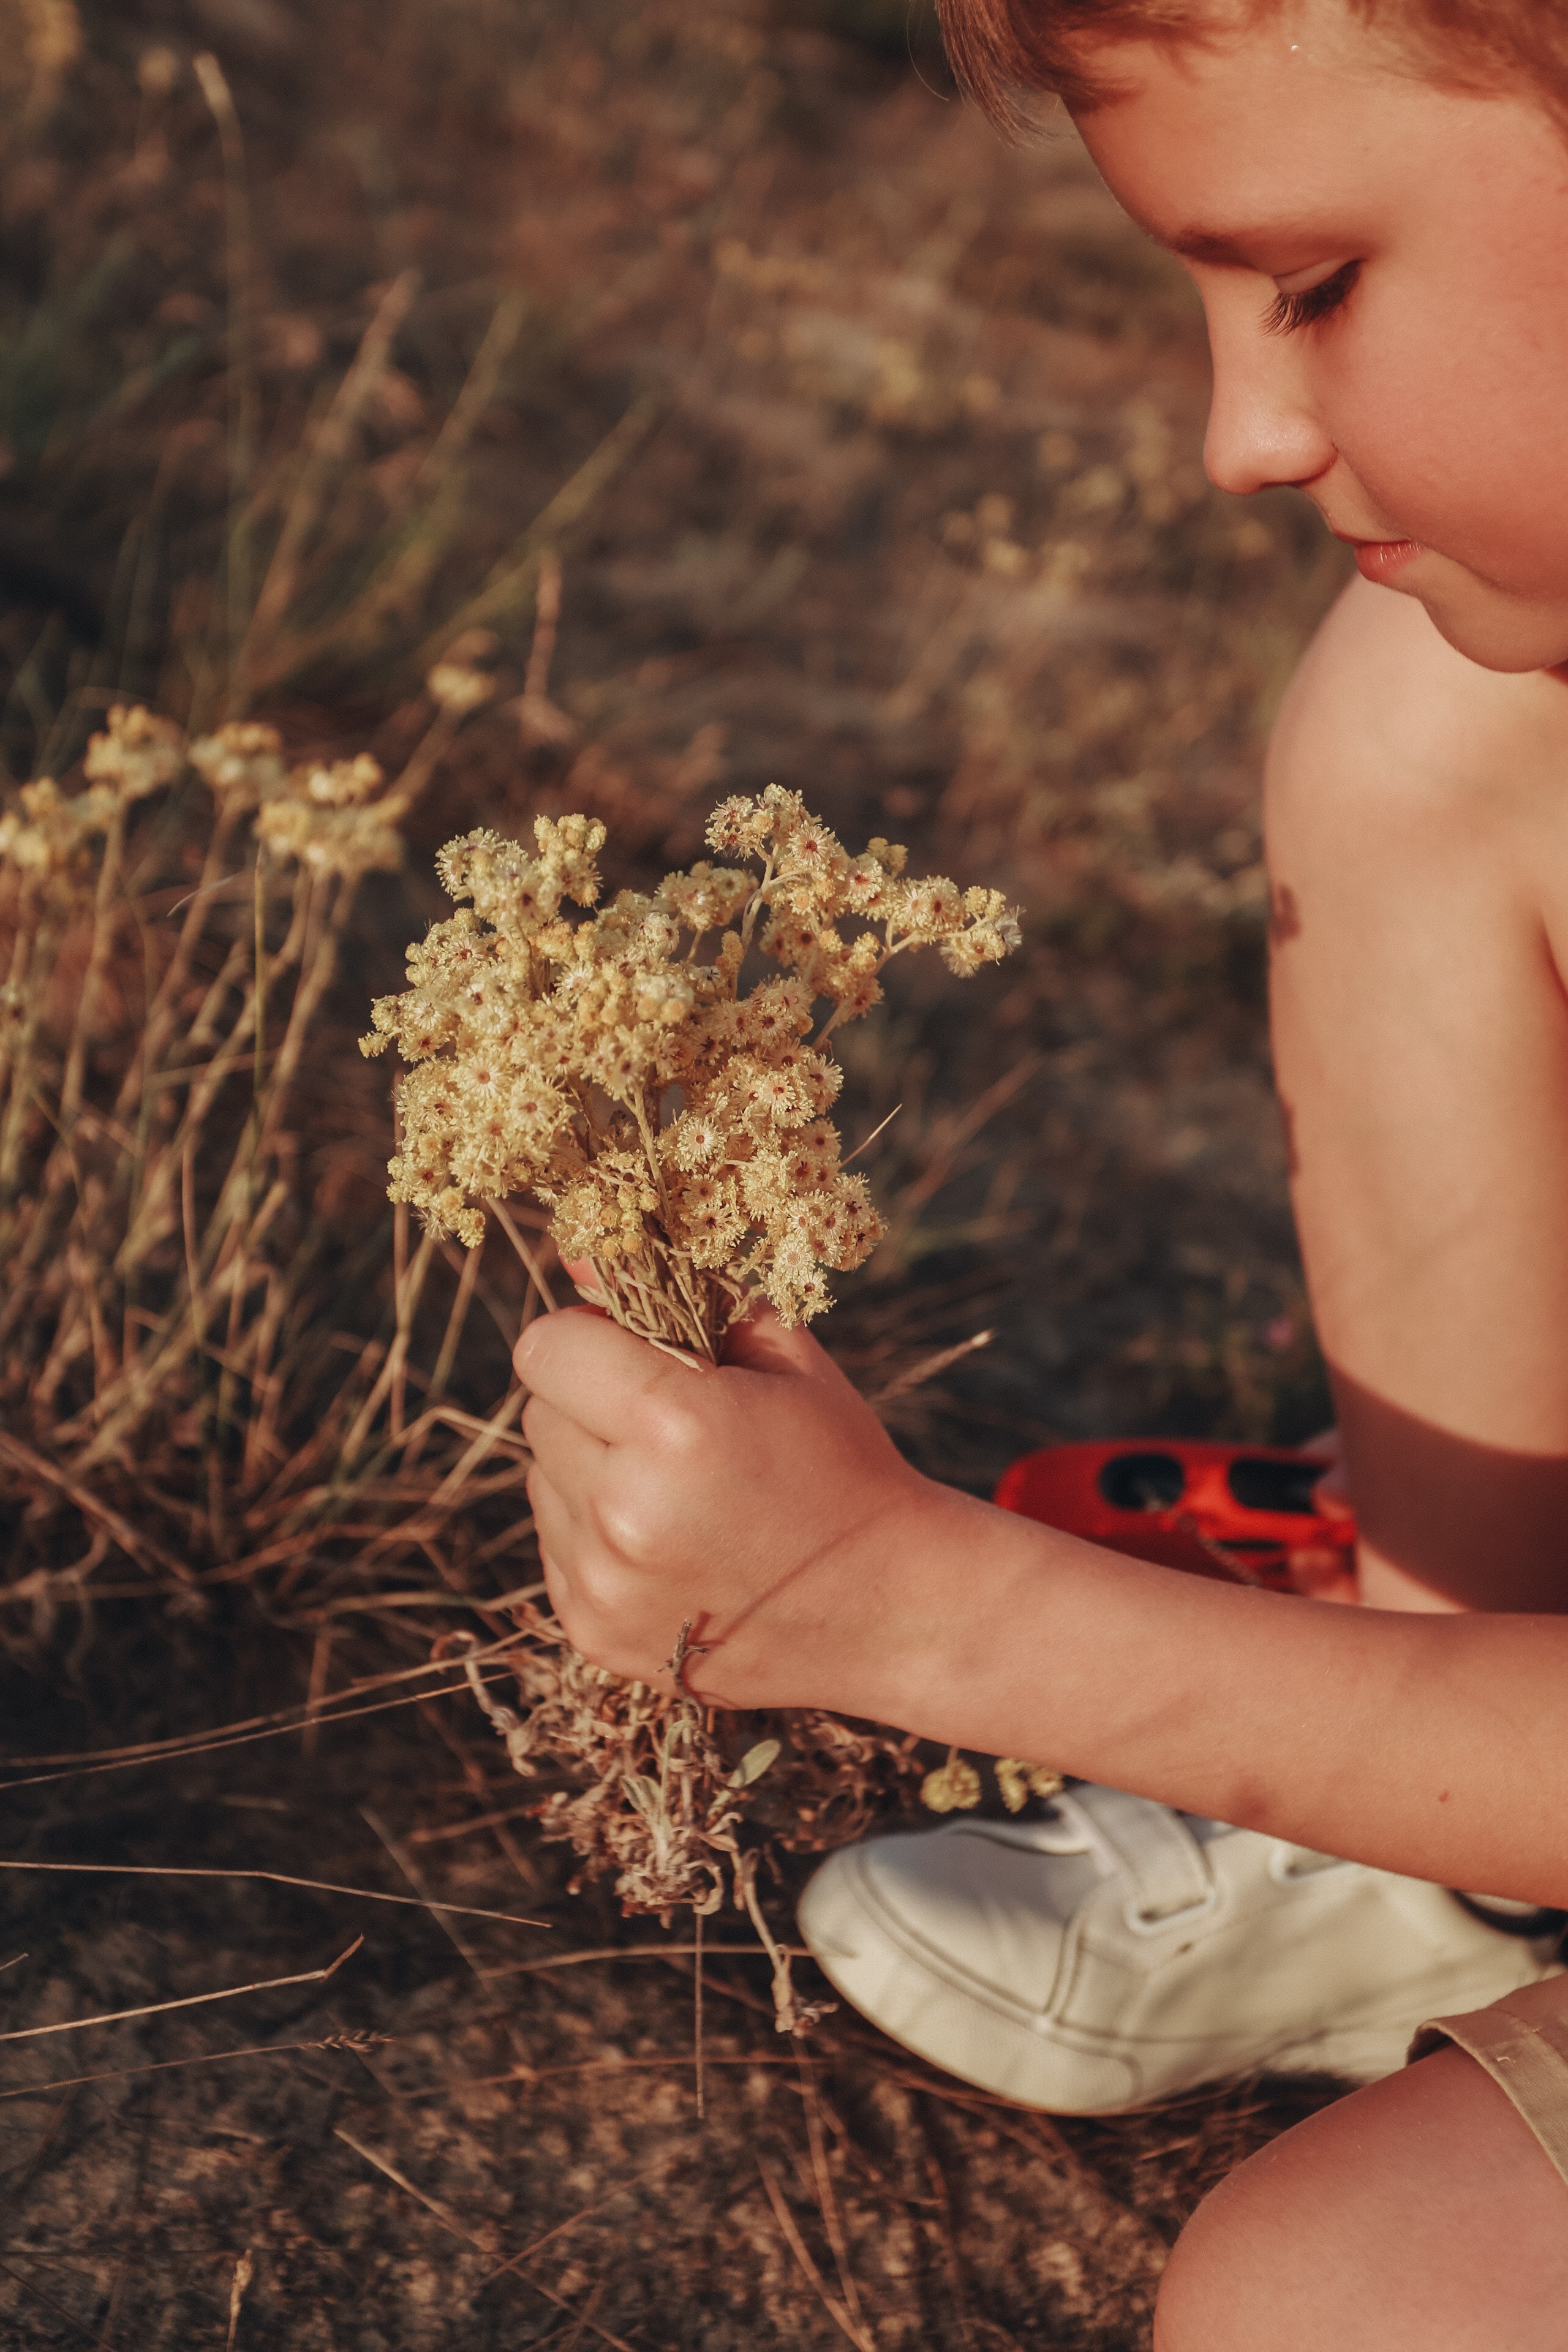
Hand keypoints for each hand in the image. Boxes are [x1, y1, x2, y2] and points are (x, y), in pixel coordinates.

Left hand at [514, 1303, 936, 1710]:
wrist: (888, 1607)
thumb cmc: (841, 1463)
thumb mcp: (784, 1359)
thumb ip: (681, 1293)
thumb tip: (579, 1253)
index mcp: (673, 1426)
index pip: (546, 1347)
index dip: (588, 1338)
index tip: (635, 1350)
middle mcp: (624, 1511)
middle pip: (538, 1412)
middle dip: (591, 1403)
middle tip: (673, 1426)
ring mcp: (604, 1582)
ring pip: (542, 1479)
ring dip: (591, 1470)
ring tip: (681, 1491)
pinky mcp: (593, 1631)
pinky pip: (556, 1547)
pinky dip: (596, 1534)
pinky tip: (673, 1543)